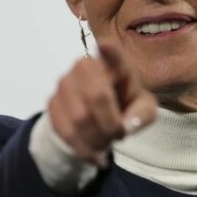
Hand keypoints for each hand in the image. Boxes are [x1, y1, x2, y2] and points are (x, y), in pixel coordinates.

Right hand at [47, 40, 157, 167]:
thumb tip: (129, 124)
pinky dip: (82, 148)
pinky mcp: (52, 101)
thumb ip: (143, 114)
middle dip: (110, 125)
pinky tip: (92, 152)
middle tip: (118, 136)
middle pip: (97, 96)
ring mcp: (66, 82)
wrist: (97, 117)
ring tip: (105, 144)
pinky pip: (65, 130)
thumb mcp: (144, 110)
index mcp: (114, 64)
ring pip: (80, 118)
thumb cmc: (126, 105)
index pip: (112, 53)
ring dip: (96, 139)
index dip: (109, 51)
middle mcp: (86, 66)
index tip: (105, 44)